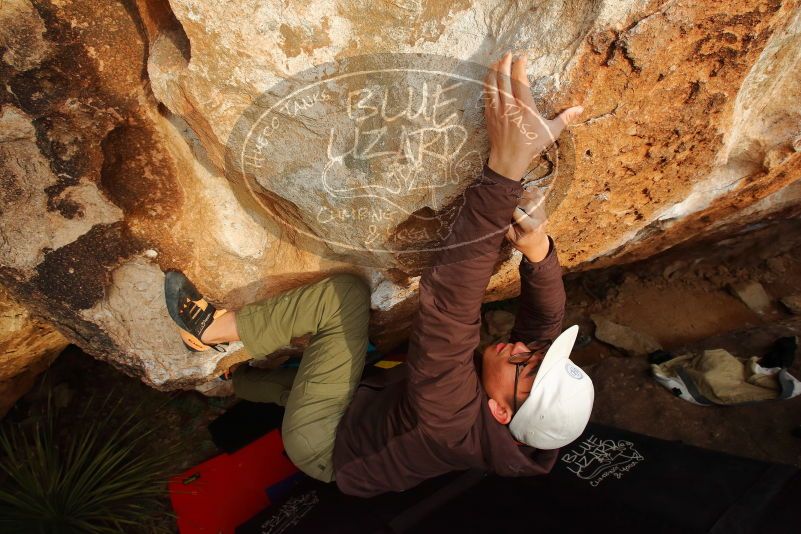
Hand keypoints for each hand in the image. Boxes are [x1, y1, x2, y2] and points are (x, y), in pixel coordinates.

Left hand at [484, 51, 583, 180]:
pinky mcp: (489, 114)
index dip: (520, 65)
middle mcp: (509, 105)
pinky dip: (488, 83)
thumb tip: (581, 109)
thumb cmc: (531, 145)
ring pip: (492, 84)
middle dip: (505, 62)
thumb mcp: (551, 132)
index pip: (520, 79)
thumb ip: (565, 118)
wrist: (508, 159)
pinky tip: (490, 78)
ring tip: (498, 61)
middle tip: (508, 53)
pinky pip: (486, 94)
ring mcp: (497, 109)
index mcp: (525, 107)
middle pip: (503, 77)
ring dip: (494, 70)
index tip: (523, 57)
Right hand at [506, 189, 550, 261]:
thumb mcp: (511, 238)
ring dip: (522, 193)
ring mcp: (543, 212)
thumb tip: (497, 212)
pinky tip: (523, 193)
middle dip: (515, 198)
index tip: (499, 204)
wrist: (537, 244)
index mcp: (530, 227)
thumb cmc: (522, 242)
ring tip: (512, 195)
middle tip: (505, 197)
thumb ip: (505, 225)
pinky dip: (530, 191)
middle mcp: (539, 218)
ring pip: (533, 196)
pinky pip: (539, 194)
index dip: (507, 206)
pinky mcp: (544, 208)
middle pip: (527, 201)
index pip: (518, 212)